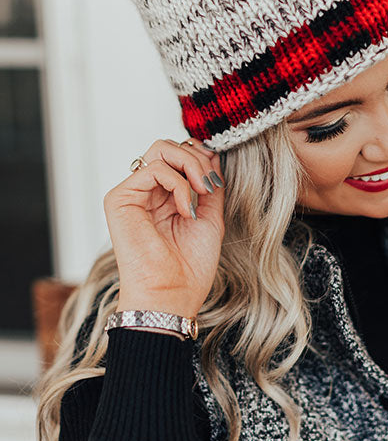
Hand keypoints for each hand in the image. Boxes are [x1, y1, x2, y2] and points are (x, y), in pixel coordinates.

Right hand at [103, 137, 224, 318]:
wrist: (172, 294)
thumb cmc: (190, 265)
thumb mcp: (209, 215)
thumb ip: (208, 183)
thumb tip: (210, 152)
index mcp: (164, 195)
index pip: (179, 155)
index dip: (201, 158)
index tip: (216, 180)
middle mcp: (146, 192)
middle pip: (167, 146)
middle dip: (195, 158)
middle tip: (209, 185)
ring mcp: (132, 193)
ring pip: (160, 149)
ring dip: (190, 166)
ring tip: (201, 193)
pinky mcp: (119, 198)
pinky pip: (153, 168)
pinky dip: (178, 183)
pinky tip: (185, 208)